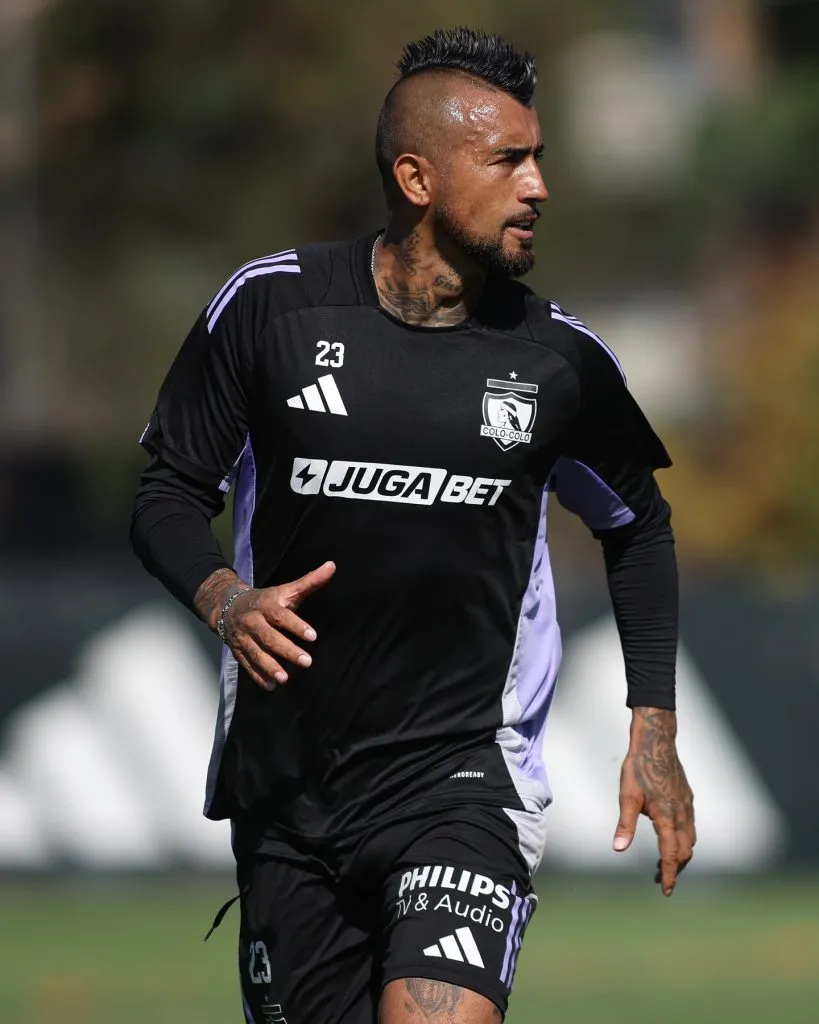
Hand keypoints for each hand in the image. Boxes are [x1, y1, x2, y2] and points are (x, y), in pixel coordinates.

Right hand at [202, 561, 335, 689]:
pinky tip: (270, 686)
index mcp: (266, 605)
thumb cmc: (266, 600)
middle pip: (269, 637)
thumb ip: (310, 581)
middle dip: (287, 650)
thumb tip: (332, 566)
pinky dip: (257, 676)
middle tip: (307, 661)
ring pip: (256, 653)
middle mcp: (253, 621)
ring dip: (269, 666)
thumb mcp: (286, 590)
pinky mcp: (238, 650)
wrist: (228, 605)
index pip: (281, 616)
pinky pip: (247, 664)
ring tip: (285, 678)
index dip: (296, 626)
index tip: (313, 636)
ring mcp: (243, 637)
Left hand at [612, 708, 695, 895]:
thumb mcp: (627, 796)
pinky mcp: (687, 797)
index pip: (671, 855)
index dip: (670, 875)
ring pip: (691, 839)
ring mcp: (687, 806)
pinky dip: (684, 839)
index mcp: (667, 817)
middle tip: (660, 879)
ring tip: (665, 862)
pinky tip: (671, 836)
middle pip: (685, 851)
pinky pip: (691, 826)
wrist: (656, 742)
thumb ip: (625, 824)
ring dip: (680, 855)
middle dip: (675, 868)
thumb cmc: (639, 768)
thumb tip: (619, 849)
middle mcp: (682, 814)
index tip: (666, 891)